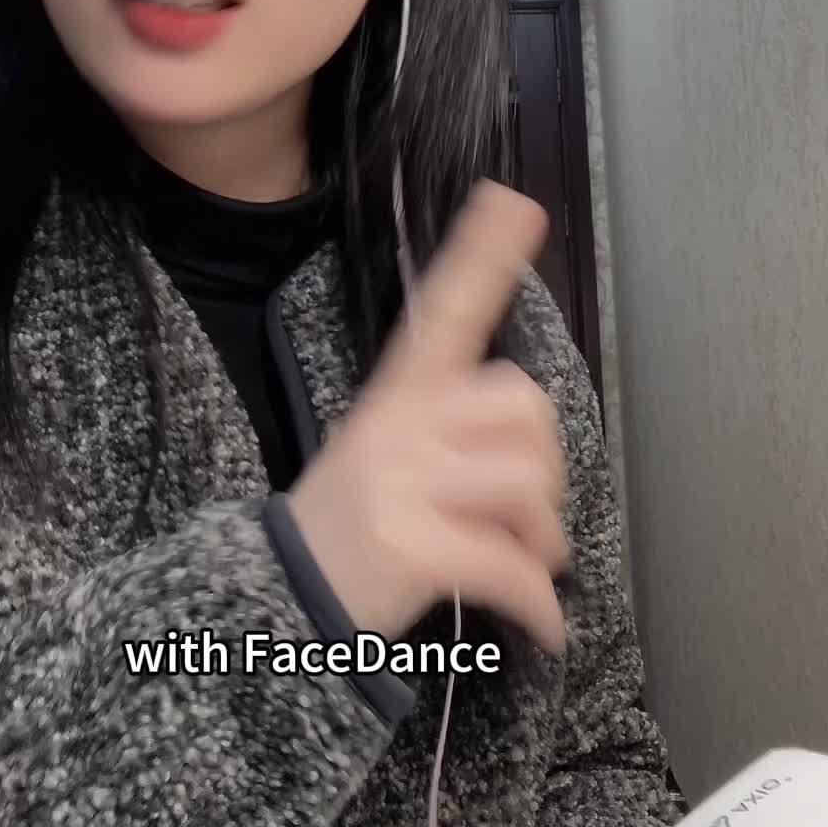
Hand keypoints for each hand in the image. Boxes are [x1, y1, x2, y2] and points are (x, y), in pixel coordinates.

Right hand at [287, 180, 569, 651]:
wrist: (280, 595)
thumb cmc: (355, 522)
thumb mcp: (388, 450)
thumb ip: (455, 425)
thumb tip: (538, 436)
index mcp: (399, 395)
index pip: (443, 311)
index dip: (480, 257)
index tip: (514, 203)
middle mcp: (400, 426)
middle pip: (524, 409)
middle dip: (547, 465)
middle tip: (530, 508)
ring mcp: (402, 484)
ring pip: (526, 483)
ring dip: (544, 537)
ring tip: (524, 559)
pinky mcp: (412, 546)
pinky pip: (510, 566)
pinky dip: (539, 604)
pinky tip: (542, 623)